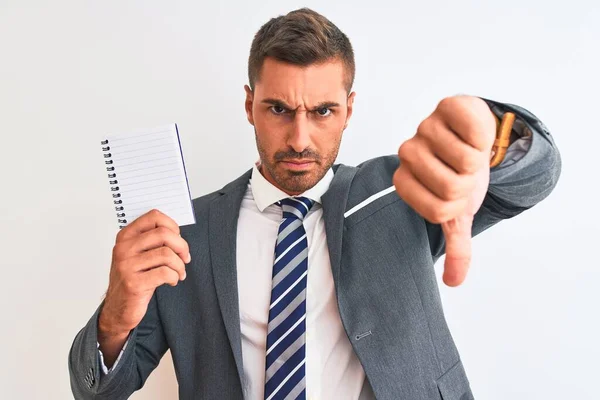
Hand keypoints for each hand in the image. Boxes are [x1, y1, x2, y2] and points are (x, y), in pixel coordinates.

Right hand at [98, 209, 189, 364]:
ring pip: (166, 254)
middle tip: (185, 258)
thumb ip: (153, 240)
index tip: (178, 238)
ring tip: (179, 273)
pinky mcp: (133, 283)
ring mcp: (127, 266)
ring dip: (180, 265)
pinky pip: (165, 273)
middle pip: (163, 234)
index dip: (172, 226)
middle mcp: (124, 248)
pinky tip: (172, 281)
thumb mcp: (139, 255)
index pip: (153, 216)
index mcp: (126, 236)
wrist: (118, 308)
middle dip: (182, 246)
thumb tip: (178, 233)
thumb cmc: (134, 278)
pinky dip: (174, 277)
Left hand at [393, 96, 495, 285]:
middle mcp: (410, 153)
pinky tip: (475, 135)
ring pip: (464, 158)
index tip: (457, 193)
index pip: (436, 209)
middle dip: (468, 183)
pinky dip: (482, 135)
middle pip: (450, 185)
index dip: (456, 204)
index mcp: (406, 181)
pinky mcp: (447, 106)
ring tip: (470, 153)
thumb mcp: (459, 213)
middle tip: (467, 173)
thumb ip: (456, 245)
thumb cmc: (462, 176)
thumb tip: (453, 281)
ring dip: (477, 161)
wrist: (474, 139)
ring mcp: (427, 128)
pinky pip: (470, 126)